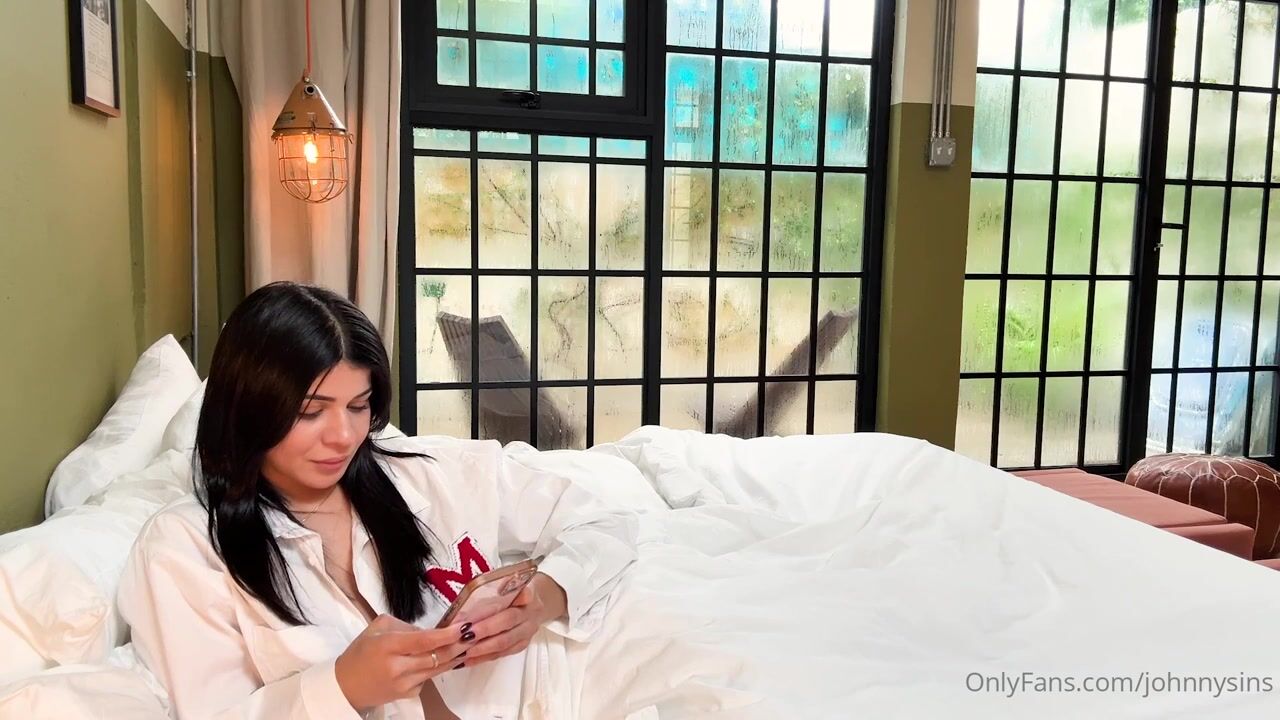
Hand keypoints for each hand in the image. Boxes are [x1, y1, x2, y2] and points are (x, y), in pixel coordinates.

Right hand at [334, 614, 473, 711]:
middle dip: (459, 645)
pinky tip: (447, 657)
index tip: (464, 626)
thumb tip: (431, 630)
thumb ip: (405, 626)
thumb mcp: (378, 628)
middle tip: (475, 633)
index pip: (424, 640)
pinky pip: (430, 677)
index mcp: (388, 646)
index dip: (447, 634)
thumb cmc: (361, 652)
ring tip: (469, 642)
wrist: (346, 686)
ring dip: (456, 655)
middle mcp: (398, 667)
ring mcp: (404, 684)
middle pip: (437, 656)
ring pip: (439, 668)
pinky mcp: (409, 694)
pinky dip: (440, 666)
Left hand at [462, 573, 566, 667]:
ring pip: (505, 642)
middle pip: (508, 621)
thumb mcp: (505, 585)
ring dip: (483, 648)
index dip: (500, 602)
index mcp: (527, 593)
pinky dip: (484, 657)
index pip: (514, 596)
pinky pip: (502, 653)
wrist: (534, 606)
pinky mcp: (522, 645)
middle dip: (484, 629)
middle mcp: (530, 613)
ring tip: (463, 650)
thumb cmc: (514, 594)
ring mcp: (527, 631)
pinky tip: (468, 659)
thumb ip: (489, 593)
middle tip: (464, 634)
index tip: (484, 609)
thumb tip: (461, 613)